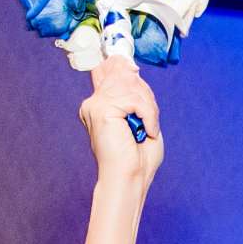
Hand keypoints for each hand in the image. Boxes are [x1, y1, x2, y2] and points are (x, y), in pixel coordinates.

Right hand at [79, 57, 162, 186]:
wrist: (129, 179)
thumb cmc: (138, 158)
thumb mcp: (142, 118)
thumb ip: (136, 93)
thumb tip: (130, 68)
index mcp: (100, 105)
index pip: (106, 68)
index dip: (121, 64)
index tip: (131, 68)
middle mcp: (94, 103)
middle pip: (125, 74)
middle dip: (145, 94)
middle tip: (148, 121)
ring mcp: (96, 105)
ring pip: (132, 86)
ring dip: (149, 108)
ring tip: (147, 129)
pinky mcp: (102, 110)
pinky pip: (135, 100)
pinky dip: (149, 115)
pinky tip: (146, 132)